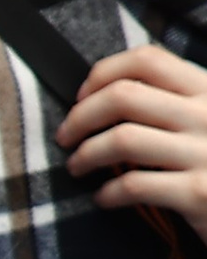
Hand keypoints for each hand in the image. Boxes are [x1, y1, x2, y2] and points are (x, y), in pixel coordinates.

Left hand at [56, 45, 206, 237]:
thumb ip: (177, 101)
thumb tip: (111, 90)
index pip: (148, 60)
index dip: (103, 73)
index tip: (82, 96)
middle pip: (124, 96)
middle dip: (80, 116)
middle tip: (65, 137)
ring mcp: (205, 154)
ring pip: (121, 140)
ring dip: (85, 154)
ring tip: (77, 166)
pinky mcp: (199, 194)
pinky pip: (134, 185)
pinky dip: (107, 193)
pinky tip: (104, 198)